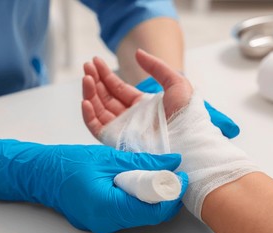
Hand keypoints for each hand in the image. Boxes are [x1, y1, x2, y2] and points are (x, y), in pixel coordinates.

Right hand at [0, 140, 187, 232]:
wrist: (41, 173)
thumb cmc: (66, 164)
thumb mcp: (108, 158)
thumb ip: (143, 161)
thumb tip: (171, 161)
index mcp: (107, 207)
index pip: (153, 210)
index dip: (173, 194)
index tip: (181, 177)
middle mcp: (106, 222)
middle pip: (149, 214)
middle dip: (164, 194)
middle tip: (170, 173)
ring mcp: (103, 224)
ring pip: (139, 213)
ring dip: (151, 195)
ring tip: (152, 173)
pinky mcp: (101, 219)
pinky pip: (127, 212)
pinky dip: (137, 197)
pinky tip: (135, 180)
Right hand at [82, 49, 238, 138]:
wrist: (186, 137)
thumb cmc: (185, 113)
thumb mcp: (175, 82)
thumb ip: (156, 67)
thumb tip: (138, 53)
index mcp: (141, 104)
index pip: (117, 88)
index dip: (105, 74)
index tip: (95, 61)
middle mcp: (128, 116)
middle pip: (105, 96)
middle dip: (94, 80)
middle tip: (87, 65)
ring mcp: (121, 128)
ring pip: (98, 109)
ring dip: (90, 92)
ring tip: (86, 77)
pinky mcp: (115, 139)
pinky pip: (96, 127)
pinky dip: (88, 115)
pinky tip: (86, 100)